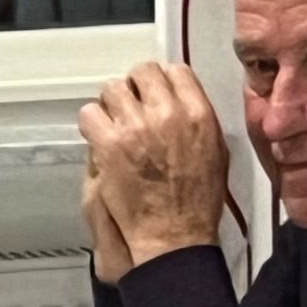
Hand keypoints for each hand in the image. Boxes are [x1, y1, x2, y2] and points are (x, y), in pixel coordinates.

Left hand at [79, 61, 233, 267]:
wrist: (174, 236)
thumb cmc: (199, 200)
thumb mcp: (216, 151)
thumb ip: (198, 119)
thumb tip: (180, 100)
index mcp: (198, 112)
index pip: (175, 71)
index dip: (161, 83)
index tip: (154, 98)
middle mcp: (168, 112)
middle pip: (142, 72)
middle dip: (134, 88)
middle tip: (129, 110)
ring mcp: (137, 126)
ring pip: (112, 88)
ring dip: (111, 104)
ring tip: (113, 126)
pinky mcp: (110, 144)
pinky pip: (90, 114)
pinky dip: (91, 123)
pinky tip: (98, 139)